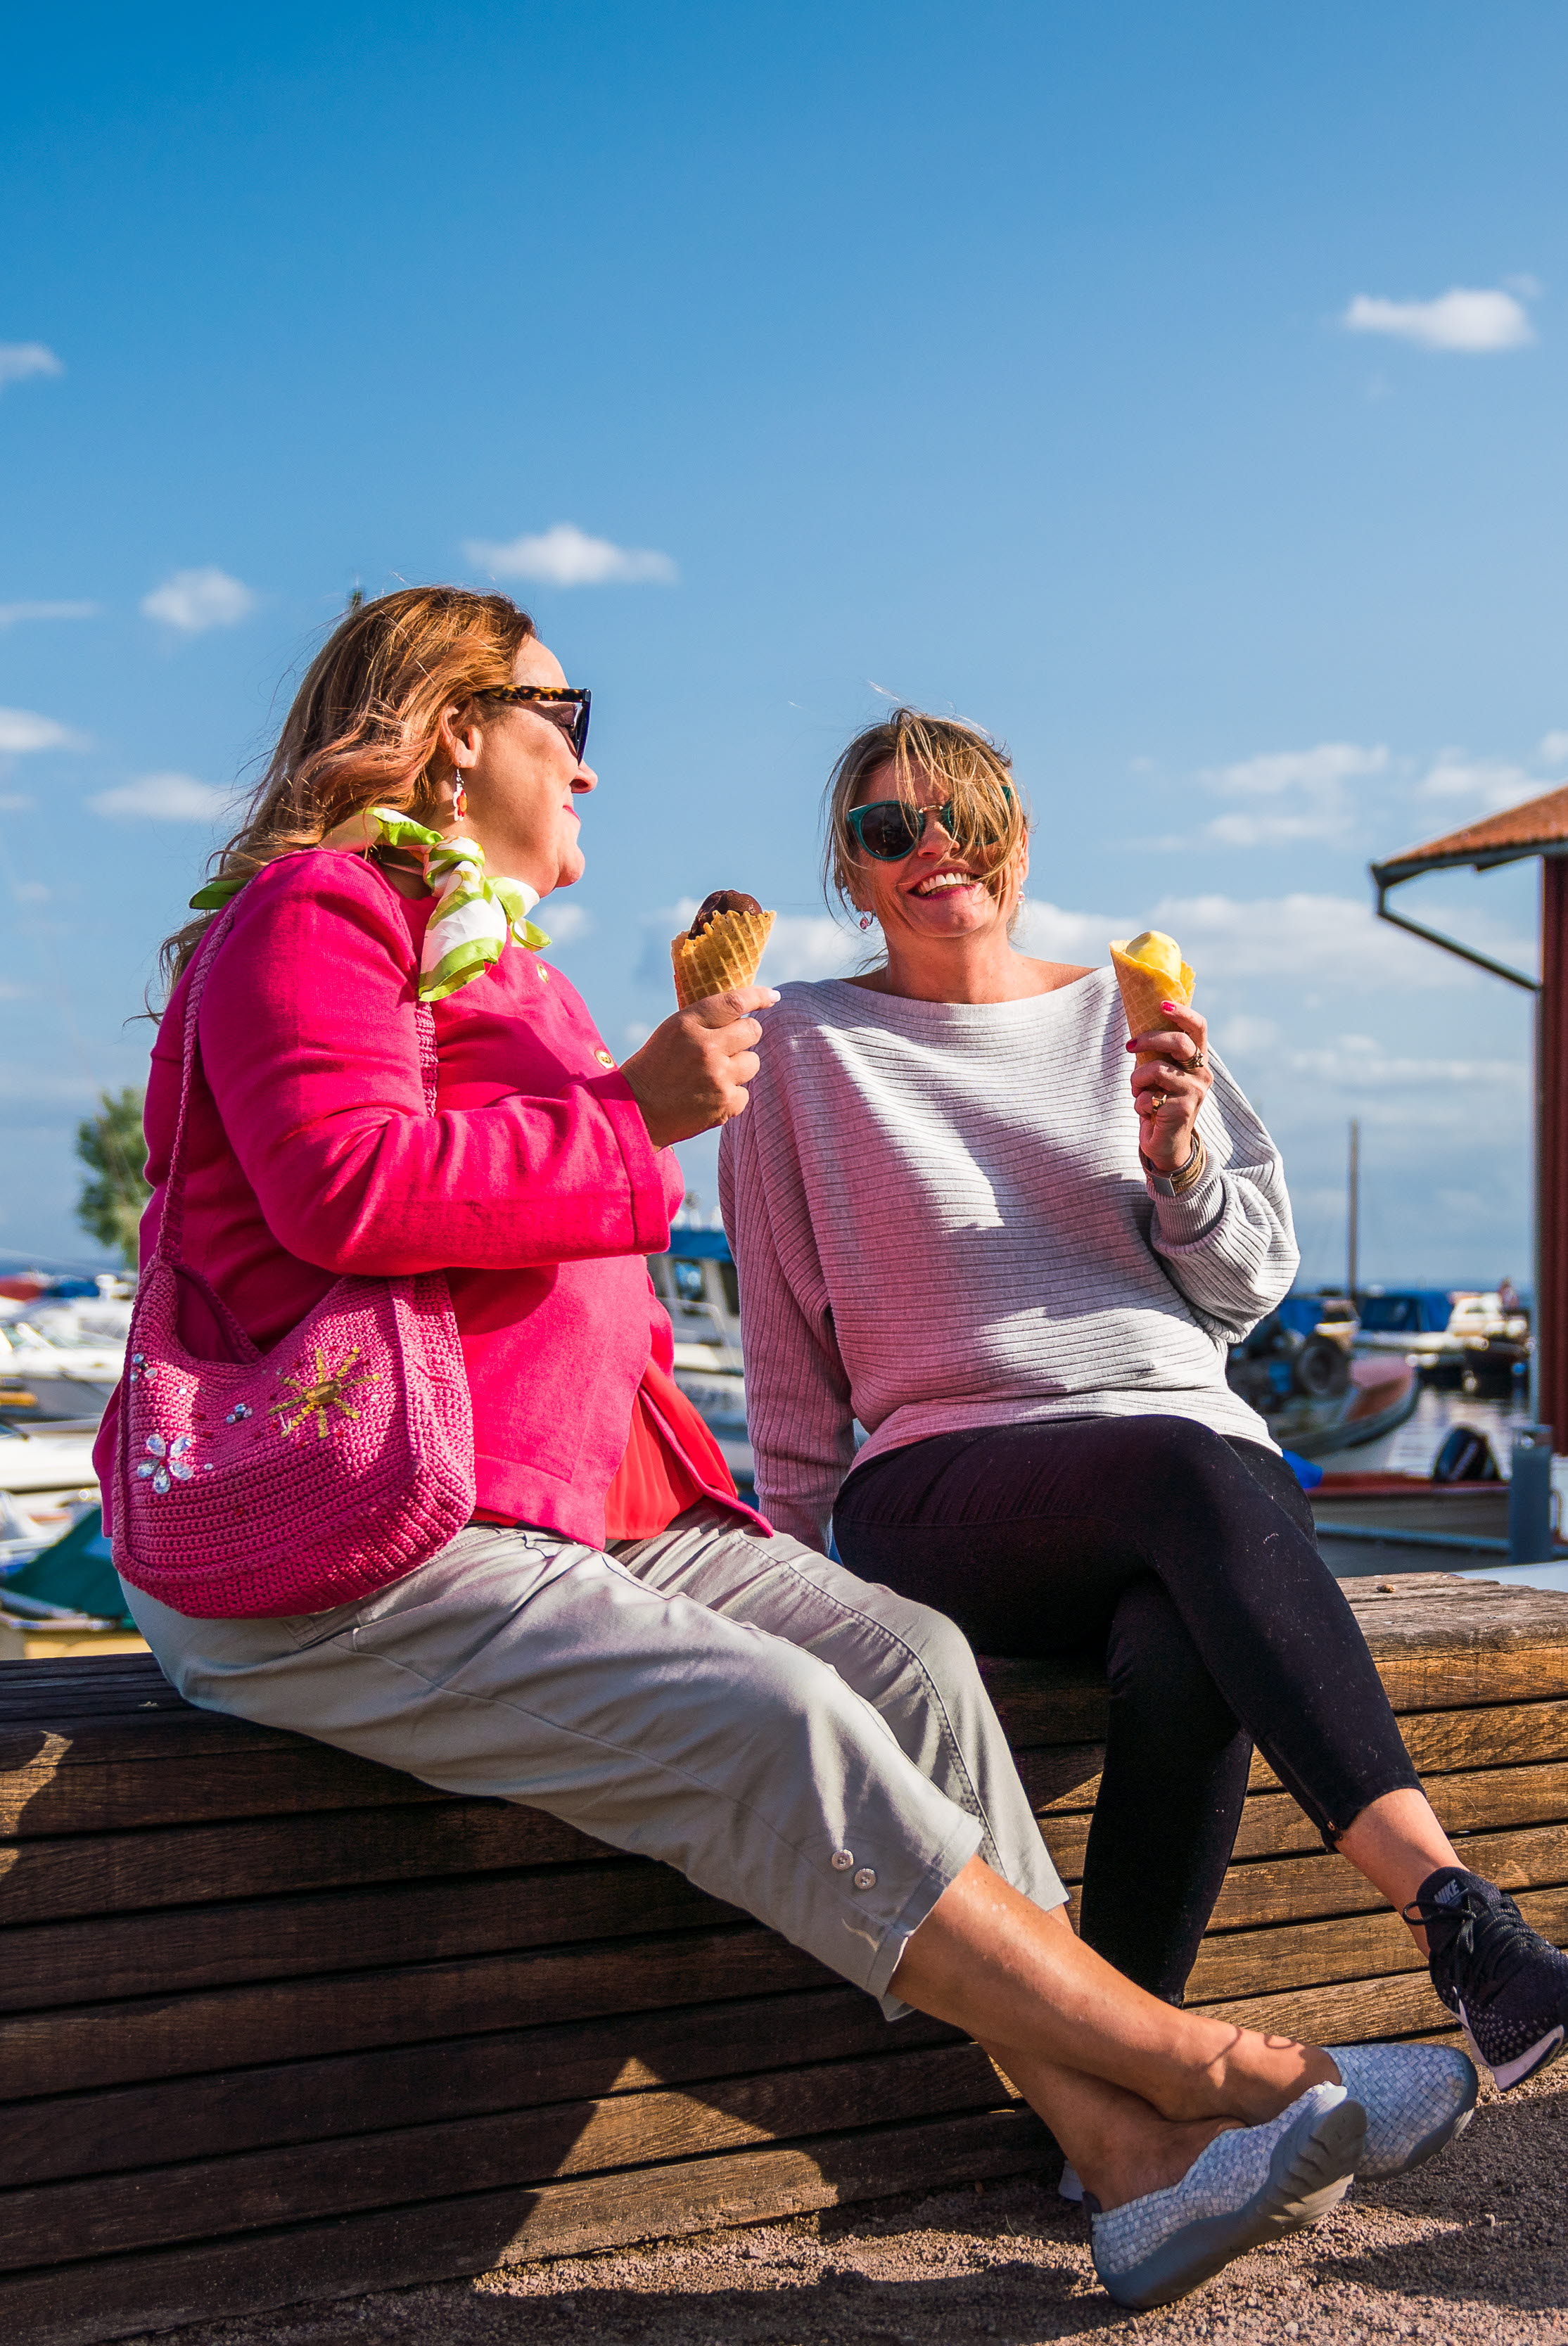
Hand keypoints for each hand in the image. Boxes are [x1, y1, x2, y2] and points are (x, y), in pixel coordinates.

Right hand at [620, 985, 777, 1148]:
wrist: (636, 1111)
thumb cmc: (655, 1067)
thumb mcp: (673, 1031)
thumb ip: (705, 1020)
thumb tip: (745, 1011)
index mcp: (688, 1024)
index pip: (734, 1002)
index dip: (759, 996)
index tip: (772, 997)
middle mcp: (706, 1048)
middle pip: (753, 1031)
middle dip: (746, 1035)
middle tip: (729, 1045)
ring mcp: (718, 1078)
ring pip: (753, 1062)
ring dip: (739, 1066)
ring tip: (712, 1075)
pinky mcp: (725, 1104)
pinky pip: (745, 1092)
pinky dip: (731, 1094)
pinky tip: (708, 1096)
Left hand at [1126, 999, 1211, 1173]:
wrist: (1166, 1144)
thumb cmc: (1160, 1103)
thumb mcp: (1160, 1074)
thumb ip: (1157, 1054)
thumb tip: (1140, 1026)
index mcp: (1198, 1061)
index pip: (1199, 1028)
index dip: (1182, 1013)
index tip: (1162, 1005)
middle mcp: (1202, 1074)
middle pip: (1179, 1042)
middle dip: (1149, 1039)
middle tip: (1129, 1046)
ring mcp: (1195, 1092)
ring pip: (1156, 1069)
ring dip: (1137, 1081)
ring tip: (1137, 1092)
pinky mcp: (1183, 1110)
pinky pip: (1149, 1096)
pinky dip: (1139, 1104)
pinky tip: (1147, 1112)